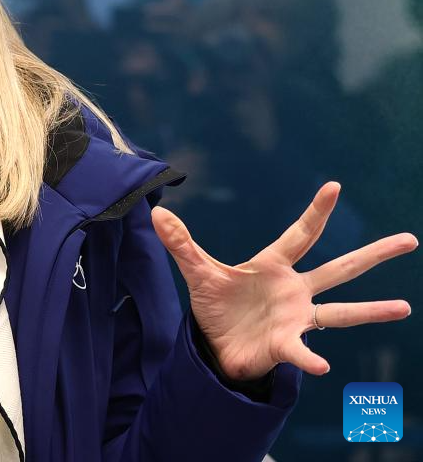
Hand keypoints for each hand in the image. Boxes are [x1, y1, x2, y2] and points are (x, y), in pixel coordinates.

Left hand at [151, 182, 415, 380]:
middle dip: (372, 254)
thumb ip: (181, 243)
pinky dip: (309, 357)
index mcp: (273, 265)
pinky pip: (302, 350)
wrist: (216, 346)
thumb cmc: (216, 306)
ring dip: (371, 310)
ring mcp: (296, 317)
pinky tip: (321, 366)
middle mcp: (294, 289)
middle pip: (339, 268)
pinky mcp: (287, 343)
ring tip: (403, 307)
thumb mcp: (197, 273)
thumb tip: (156, 212)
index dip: (316, 212)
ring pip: (341, 311)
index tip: (334, 187)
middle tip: (409, 240)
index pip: (300, 234)